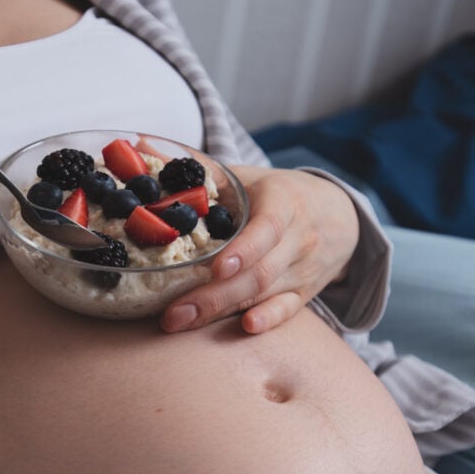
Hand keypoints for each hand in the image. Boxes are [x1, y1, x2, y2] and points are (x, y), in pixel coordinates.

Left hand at [160, 166, 358, 333]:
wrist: (336, 214)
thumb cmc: (278, 193)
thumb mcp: (246, 175)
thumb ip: (196, 167)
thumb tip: (138, 145)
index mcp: (284, 202)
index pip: (269, 228)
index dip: (245, 249)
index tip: (217, 267)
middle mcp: (298, 238)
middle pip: (258, 272)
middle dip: (213, 295)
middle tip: (173, 313)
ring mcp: (302, 269)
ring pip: (264, 293)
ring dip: (221, 311)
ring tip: (180, 322)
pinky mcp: (303, 293)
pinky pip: (287, 310)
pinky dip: (268, 319)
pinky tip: (245, 328)